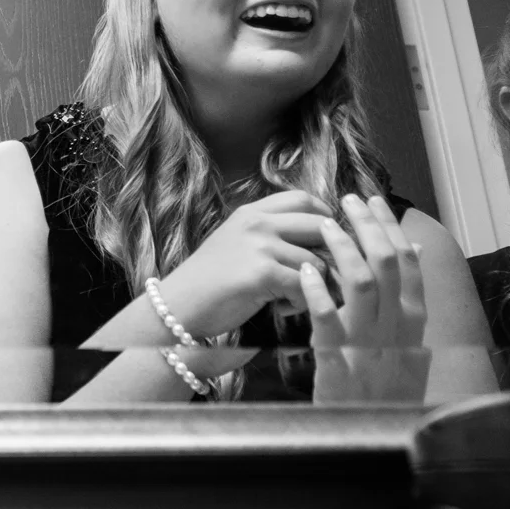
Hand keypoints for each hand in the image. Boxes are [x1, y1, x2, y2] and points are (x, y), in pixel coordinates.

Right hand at [152, 190, 335, 337]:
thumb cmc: (207, 281)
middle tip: (324, 274)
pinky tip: (283, 309)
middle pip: (317, 225)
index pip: (301, 198)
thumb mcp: (235, 243)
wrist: (178, 304)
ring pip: (314, 261)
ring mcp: (259, 246)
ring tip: (292, 299)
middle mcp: (256, 223)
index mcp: (250, 213)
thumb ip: (266, 233)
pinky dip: (299, 302)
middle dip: (331, 251)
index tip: (328, 235)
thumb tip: (311, 239)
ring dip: (312, 286)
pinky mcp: (262, 273)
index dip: (323, 214)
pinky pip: (303, 285)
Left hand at [304, 194, 429, 403]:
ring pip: (363, 285)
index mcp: (414, 324)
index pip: (409, 264)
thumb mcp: (408, 345)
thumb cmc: (384, 388)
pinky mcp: (340, 367)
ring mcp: (370, 348)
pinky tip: (306, 272)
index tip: (372, 202)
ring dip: (343, 250)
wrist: (373, 441)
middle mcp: (397, 331)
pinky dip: (319, 294)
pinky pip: (330, 324)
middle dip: (367, 226)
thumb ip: (408, 301)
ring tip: (324, 227)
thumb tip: (415, 250)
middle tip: (347, 200)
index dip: (390, 228)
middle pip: (388, 264)